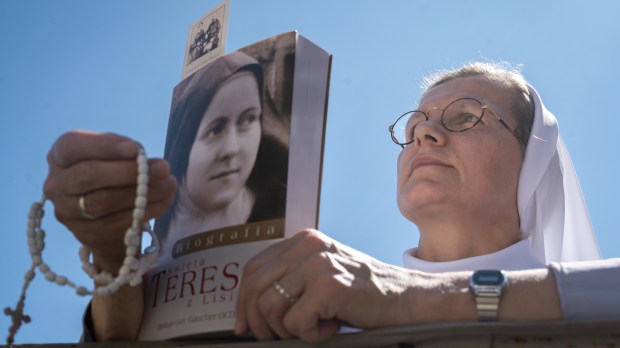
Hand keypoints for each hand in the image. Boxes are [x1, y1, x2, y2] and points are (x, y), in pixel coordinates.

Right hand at [43, 130, 176, 271]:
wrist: (110, 224)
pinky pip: (117, 222)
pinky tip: (166, 200)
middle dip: (128, 171)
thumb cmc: (113, 179)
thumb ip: (123, 154)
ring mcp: (67, 212)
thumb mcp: (114, 159)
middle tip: (163, 167)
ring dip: (142, 192)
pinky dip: (146, 210)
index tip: (135, 148)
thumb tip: (140, 157)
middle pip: (86, 175)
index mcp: (59, 157)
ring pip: (102, 201)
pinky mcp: (85, 234)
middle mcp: (56, 185)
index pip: (71, 145)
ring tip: (170, 184)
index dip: (103, 145)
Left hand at [235, 229, 414, 342]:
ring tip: (313, 329)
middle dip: (258, 322)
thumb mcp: (321, 274)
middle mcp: (306, 246)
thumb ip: (290, 279)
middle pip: (255, 287)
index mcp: (302, 241)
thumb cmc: (361, 293)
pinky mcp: (328, 286)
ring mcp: (317, 264)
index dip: (242, 301)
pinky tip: (331, 328)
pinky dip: (310, 335)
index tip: (243, 325)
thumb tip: (249, 312)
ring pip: (270, 307)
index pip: (254, 268)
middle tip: (274, 338)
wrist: (405, 298)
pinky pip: (294, 322)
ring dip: (286, 330)